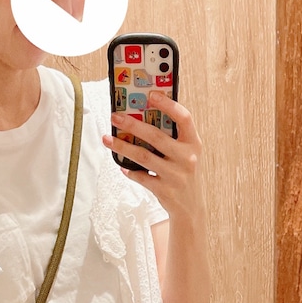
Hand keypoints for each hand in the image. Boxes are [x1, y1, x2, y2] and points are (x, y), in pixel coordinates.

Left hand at [102, 91, 203, 218]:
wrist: (191, 208)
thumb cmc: (184, 174)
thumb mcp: (186, 154)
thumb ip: (173, 138)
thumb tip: (142, 117)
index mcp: (194, 143)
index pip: (184, 118)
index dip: (168, 104)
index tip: (151, 94)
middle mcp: (187, 158)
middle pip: (156, 136)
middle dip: (133, 125)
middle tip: (115, 117)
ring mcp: (176, 176)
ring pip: (143, 157)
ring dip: (123, 147)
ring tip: (107, 139)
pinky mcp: (164, 191)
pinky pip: (141, 177)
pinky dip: (129, 171)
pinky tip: (121, 166)